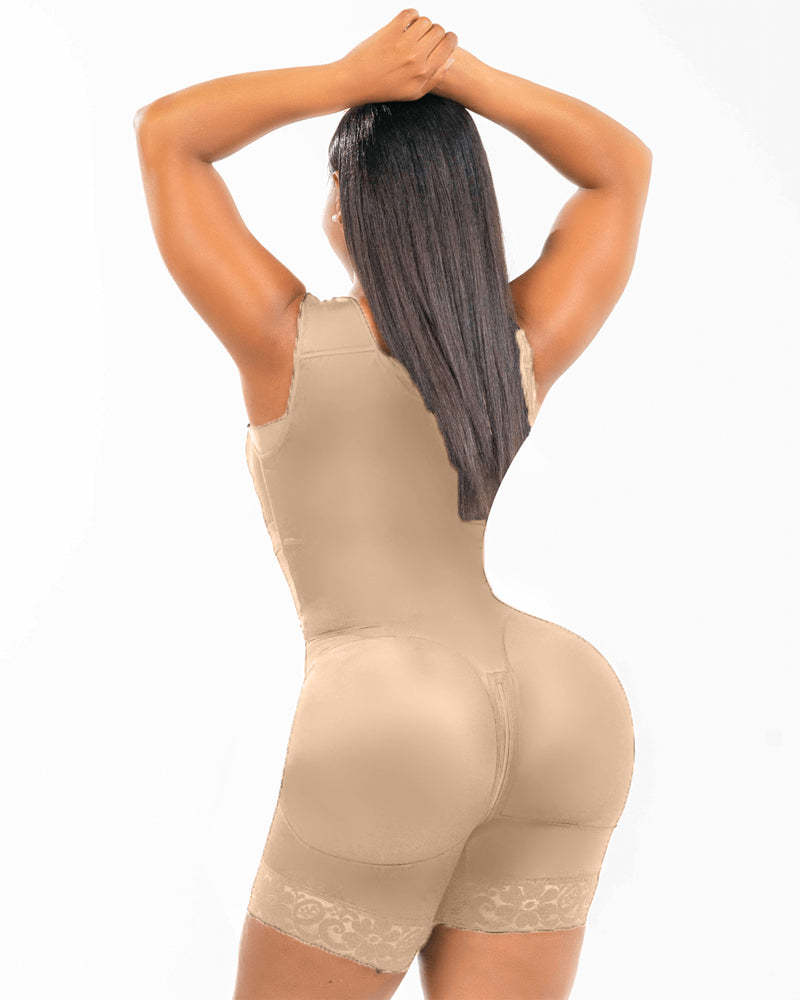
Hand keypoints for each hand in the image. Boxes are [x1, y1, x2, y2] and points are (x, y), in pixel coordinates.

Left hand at [338, 8, 457, 103]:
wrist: (355, 81)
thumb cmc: (385, 89)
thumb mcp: (414, 92)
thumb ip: (435, 77)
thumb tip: (451, 58)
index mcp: (424, 72)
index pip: (449, 45)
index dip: (450, 39)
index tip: (444, 40)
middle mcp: (416, 57)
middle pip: (439, 31)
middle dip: (436, 32)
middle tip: (426, 38)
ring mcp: (403, 43)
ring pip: (426, 21)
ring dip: (422, 24)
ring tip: (414, 33)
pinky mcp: (390, 31)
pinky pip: (410, 13)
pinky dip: (411, 15)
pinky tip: (406, 25)